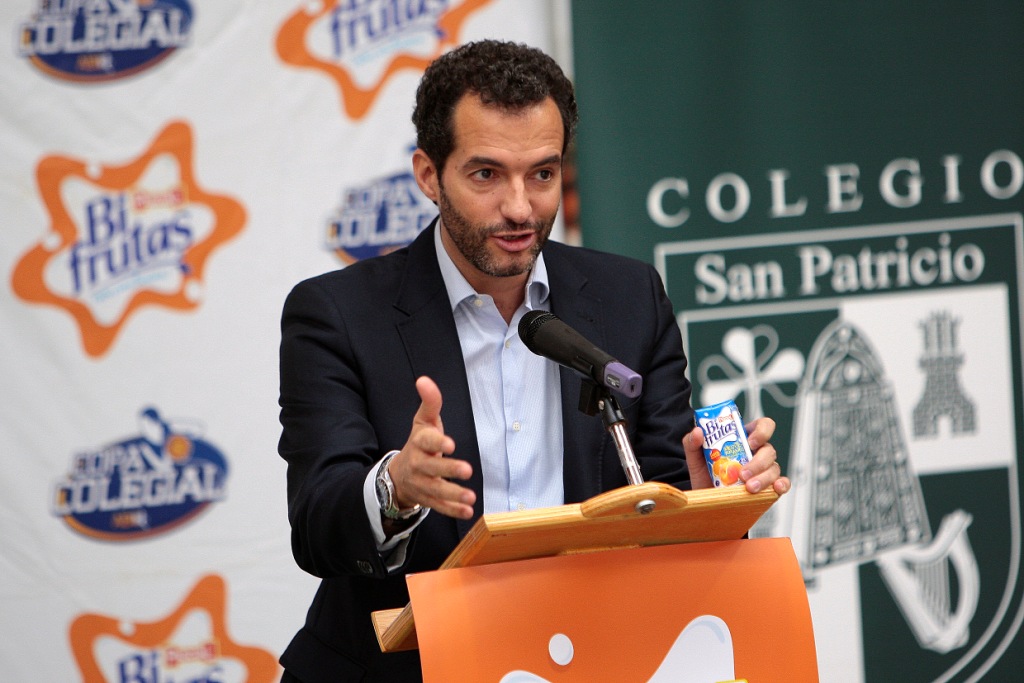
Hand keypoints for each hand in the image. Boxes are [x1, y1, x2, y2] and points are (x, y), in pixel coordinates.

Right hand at [387, 376, 475, 518]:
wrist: (400, 474)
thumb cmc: (420, 443)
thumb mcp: (424, 421)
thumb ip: (430, 402)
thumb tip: (424, 380)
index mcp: (419, 443)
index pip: (426, 441)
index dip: (438, 442)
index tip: (451, 444)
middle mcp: (418, 464)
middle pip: (431, 468)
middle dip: (448, 470)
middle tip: (467, 470)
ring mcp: (421, 483)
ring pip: (435, 490)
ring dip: (453, 494)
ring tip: (471, 497)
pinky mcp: (427, 499)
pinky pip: (439, 506)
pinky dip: (453, 510)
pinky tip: (468, 511)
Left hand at [683, 416, 790, 494]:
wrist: (706, 500)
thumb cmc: (705, 473)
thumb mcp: (695, 457)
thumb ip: (692, 441)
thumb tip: (698, 432)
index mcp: (744, 439)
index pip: (762, 426)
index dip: (761, 430)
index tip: (750, 441)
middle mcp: (757, 453)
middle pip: (768, 450)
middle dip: (757, 462)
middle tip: (742, 473)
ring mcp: (764, 470)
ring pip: (774, 468)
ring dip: (763, 477)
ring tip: (749, 488)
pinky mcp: (768, 487)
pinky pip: (782, 483)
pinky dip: (782, 484)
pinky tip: (775, 488)